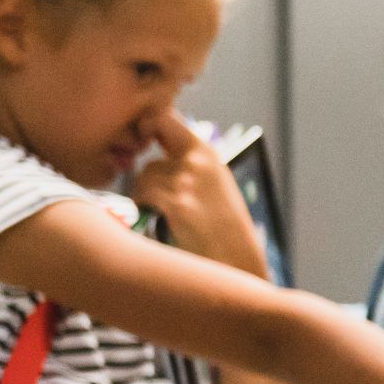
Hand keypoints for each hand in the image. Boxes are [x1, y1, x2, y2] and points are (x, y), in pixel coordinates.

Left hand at [127, 116, 266, 278]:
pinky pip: (142, 198)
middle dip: (151, 186)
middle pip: (150, 164)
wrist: (241, 263)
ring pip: (143, 182)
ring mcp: (186, 183)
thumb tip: (153, 152)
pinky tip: (167, 227)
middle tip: (167, 209)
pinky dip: (148, 214)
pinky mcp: (176, 204)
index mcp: (208, 155)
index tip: (146, 150)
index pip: (163, 119)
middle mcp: (198, 163)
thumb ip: (189, 166)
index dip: (147, 131)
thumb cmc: (227, 233)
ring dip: (148, 202)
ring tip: (171, 222)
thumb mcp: (216, 187)